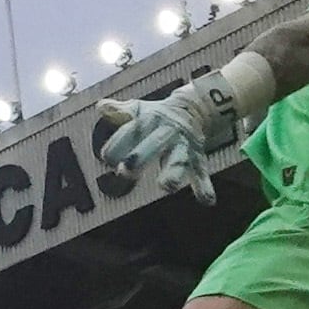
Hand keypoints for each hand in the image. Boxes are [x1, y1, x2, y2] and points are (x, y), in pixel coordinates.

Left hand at [96, 96, 222, 204]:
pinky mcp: (197, 158)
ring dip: (173, 173)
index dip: (117, 144)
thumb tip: (101, 107)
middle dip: (139, 157)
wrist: (194, 108)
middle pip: (153, 144)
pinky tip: (207, 201)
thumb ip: (120, 111)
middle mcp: (166, 133)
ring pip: (179, 159)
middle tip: (124, 172)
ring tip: (167, 186)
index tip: (106, 157)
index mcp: (149, 121)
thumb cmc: (157, 115)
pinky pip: (201, 173)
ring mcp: (183, 146)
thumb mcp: (139, 110)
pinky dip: (205, 187)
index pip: (130, 132)